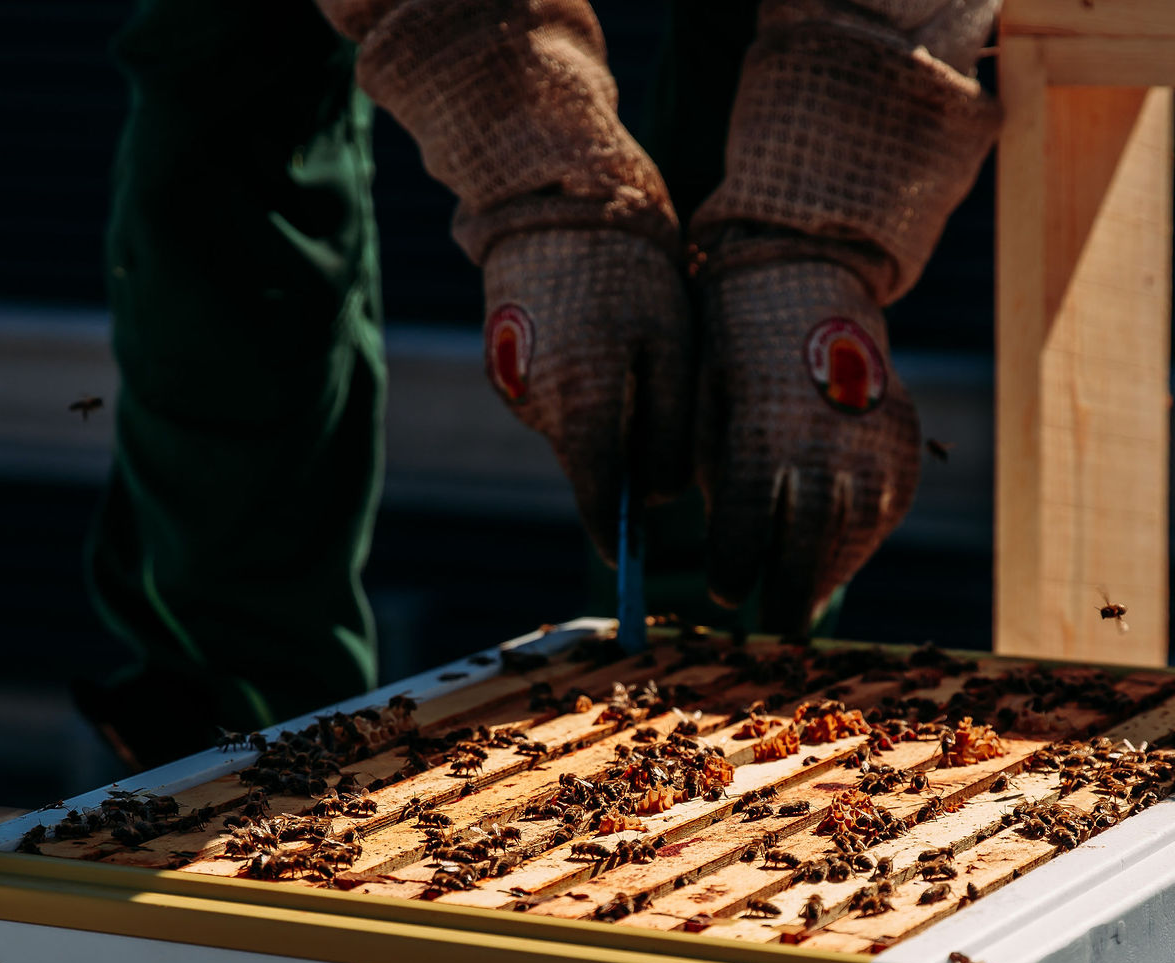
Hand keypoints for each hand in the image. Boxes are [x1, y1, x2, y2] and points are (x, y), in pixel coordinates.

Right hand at [482, 229, 692, 561]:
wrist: (551, 192)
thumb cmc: (630, 266)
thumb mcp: (672, 345)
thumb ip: (668, 429)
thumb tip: (660, 495)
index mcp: (582, 405)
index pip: (598, 497)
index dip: (615, 532)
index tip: (627, 559)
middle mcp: (538, 407)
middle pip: (588, 462)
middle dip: (623, 456)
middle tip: (661, 411)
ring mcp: (513, 385)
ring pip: (571, 429)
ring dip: (603, 414)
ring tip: (632, 353)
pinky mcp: (502, 362)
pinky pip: (552, 397)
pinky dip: (579, 385)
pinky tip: (598, 336)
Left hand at [694, 255, 920, 631]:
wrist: (807, 282)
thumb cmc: (734, 353)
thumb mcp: (706, 411)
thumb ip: (713, 482)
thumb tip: (720, 549)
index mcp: (760, 442)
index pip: (742, 538)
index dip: (730, 572)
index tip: (723, 588)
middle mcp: (822, 452)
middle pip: (802, 556)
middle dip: (781, 595)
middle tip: (768, 618)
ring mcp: (872, 454)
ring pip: (847, 546)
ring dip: (821, 577)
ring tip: (799, 594)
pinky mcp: (904, 453)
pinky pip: (880, 520)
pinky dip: (855, 543)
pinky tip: (833, 552)